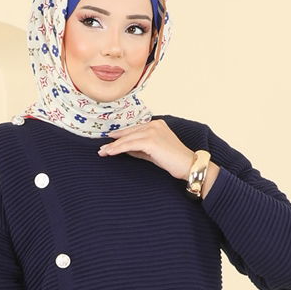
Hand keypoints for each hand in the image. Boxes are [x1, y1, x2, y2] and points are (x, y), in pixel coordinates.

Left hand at [98, 120, 220, 195]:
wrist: (188, 165)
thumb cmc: (173, 161)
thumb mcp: (153, 153)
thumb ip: (140, 148)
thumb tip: (124, 149)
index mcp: (156, 124)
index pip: (134, 130)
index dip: (121, 136)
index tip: (109, 142)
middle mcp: (154, 124)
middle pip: (129, 133)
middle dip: (114, 141)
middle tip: (101, 148)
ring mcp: (153, 131)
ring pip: (128, 138)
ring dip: (113, 146)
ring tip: (103, 152)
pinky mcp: (151, 140)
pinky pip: (130, 144)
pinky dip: (118, 149)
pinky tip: (110, 153)